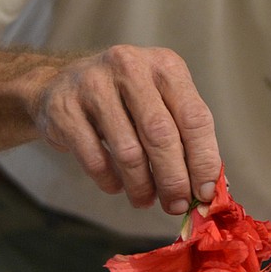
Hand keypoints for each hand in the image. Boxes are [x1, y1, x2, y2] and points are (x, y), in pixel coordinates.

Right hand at [28, 44, 220, 212]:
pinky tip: (117, 186)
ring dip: (141, 185)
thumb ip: (185, 137)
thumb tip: (208, 188)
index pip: (194, 117)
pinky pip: (94, 158)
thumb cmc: (125, 99)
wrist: (62, 84)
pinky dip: (110, 181)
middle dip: (173, 179)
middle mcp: (130, 67)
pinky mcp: (64, 108)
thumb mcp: (161, 101)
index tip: (206, 192)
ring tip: (145, 200)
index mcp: (165, 66)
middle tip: (176, 205)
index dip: (203, 160)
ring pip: (128, 151)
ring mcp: (93, 85)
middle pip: (161, 135)